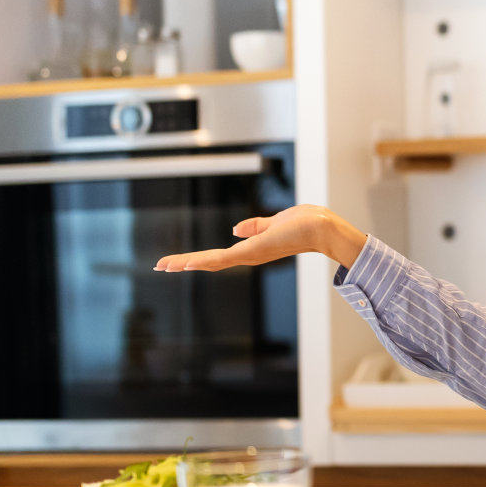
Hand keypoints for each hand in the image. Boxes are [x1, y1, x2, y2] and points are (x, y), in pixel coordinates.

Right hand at [154, 204, 367, 272]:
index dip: (199, 257)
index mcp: (254, 249)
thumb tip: (237, 229)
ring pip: (212, 261)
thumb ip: (256, 226)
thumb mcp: (275, 221)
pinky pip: (223, 258)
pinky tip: (185, 263)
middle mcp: (250, 256)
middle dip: (185, 263)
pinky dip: (203, 261)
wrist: (324, 228)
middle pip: (211, 261)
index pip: (220, 255)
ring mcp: (251, 255)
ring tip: (165, 265)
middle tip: (160, 265)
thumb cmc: (308, 224)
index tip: (178, 260)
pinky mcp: (253, 252)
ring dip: (186, 262)